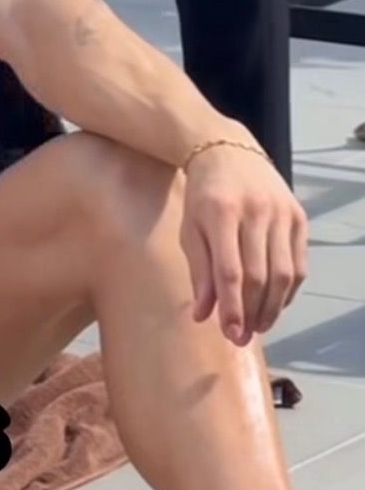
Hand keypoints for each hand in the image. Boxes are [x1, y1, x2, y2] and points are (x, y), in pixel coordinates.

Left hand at [179, 142, 308, 346]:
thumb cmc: (202, 197)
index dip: (232, 306)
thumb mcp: (190, 230)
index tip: (230, 334)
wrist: (227, 152)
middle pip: (260, 275)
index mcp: (221, 214)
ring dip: (273, 307)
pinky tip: (276, 303)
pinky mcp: (299, 216)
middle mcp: (256, 212)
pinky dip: (289, 289)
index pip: (230, 271)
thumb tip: (203, 315)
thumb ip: (199, 272)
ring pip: (284, 272)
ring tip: (260, 326)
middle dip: (253, 312)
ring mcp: (281, 213)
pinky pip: (299, 262)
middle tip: (244, 337)